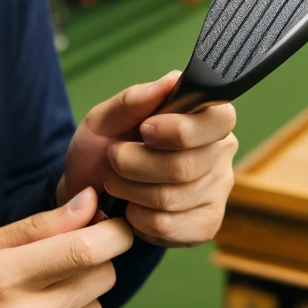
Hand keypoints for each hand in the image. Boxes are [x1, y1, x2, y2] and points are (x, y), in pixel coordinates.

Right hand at [0, 187, 131, 307]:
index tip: (116, 220)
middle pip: (101, 278)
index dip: (113, 230)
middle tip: (63, 255)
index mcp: (2, 281)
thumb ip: (36, 227)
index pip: (85, 250)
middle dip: (93, 258)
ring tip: (35, 298)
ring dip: (79, 298)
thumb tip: (89, 202)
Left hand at [57, 70, 238, 248]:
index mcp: (204, 116)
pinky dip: (137, 217)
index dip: (179, 129)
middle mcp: (220, 151)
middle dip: (135, 164)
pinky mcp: (205, 225)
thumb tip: (171, 81)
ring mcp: (216, 191)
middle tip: (113, 158)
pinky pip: (168, 226)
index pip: (219, 118)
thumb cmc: (101, 149)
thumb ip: (135, 99)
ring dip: (130, 191)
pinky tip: (131, 208)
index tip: (145, 130)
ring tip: (115, 181)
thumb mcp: (104, 119)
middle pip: (186, 165)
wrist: (87, 195)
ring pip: (173, 198)